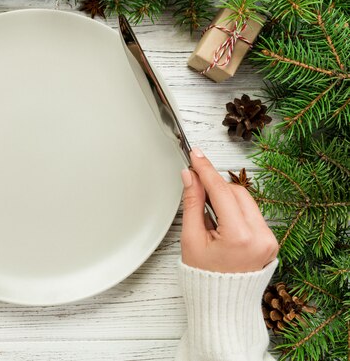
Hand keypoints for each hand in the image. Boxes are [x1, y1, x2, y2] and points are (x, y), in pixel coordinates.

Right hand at [180, 147, 277, 272]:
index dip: (206, 171)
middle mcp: (261, 236)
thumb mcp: (192, 239)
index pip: (222, 192)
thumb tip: (189, 176)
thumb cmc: (204, 278)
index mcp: (240, 237)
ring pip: (245, 201)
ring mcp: (269, 238)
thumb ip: (192, 203)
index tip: (196, 155)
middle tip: (194, 184)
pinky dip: (235, 210)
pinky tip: (220, 220)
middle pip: (236, 192)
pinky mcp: (270, 240)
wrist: (223, 304)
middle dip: (215, 186)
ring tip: (207, 213)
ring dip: (225, 198)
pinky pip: (251, 213)